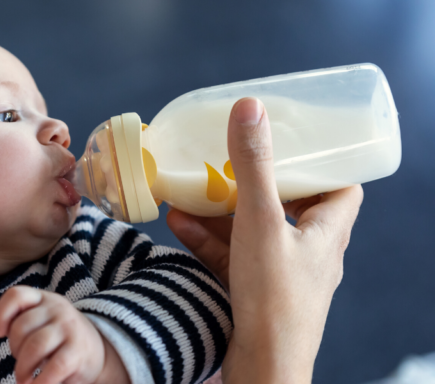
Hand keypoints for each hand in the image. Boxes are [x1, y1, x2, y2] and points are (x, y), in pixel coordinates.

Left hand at [0, 286, 128, 383]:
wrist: (97, 353)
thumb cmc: (56, 338)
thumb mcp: (34, 322)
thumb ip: (8, 317)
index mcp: (43, 299)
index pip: (17, 295)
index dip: (1, 313)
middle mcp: (57, 309)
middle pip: (21, 326)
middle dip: (14, 349)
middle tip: (19, 363)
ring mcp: (69, 329)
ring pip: (34, 346)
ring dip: (22, 368)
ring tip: (23, 379)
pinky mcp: (77, 352)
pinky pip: (53, 367)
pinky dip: (40, 382)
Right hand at [167, 97, 362, 383]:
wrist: (261, 366)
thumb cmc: (275, 297)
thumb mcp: (261, 220)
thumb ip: (253, 165)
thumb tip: (250, 108)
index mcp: (327, 231)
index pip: (341, 188)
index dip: (322, 164)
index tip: (294, 145)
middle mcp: (310, 252)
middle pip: (291, 206)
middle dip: (258, 184)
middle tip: (233, 162)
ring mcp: (281, 274)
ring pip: (254, 232)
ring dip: (222, 211)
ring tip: (191, 190)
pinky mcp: (254, 291)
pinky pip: (232, 256)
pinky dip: (208, 239)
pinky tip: (178, 224)